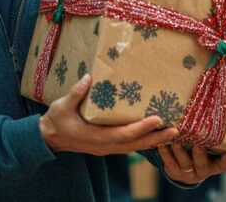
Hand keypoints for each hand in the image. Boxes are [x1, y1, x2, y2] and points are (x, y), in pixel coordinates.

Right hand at [39, 74, 178, 155]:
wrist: (50, 137)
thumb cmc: (57, 120)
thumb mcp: (62, 105)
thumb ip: (76, 93)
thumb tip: (89, 77)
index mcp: (96, 137)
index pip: (124, 134)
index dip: (141, 128)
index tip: (156, 119)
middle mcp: (105, 145)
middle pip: (135, 144)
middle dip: (156, 138)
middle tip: (175, 130)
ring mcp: (106, 147)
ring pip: (134, 147)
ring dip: (152, 141)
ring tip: (170, 132)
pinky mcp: (106, 145)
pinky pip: (129, 145)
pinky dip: (142, 140)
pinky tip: (152, 134)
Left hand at [158, 141, 225, 184]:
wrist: (183, 168)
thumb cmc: (201, 151)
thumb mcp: (212, 148)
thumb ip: (221, 139)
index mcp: (215, 164)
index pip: (224, 164)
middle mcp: (203, 170)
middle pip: (202, 163)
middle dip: (200, 154)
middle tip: (198, 144)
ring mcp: (188, 172)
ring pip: (184, 162)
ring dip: (180, 151)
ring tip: (176, 139)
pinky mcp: (174, 171)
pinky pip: (169, 163)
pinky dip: (165, 153)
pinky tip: (161, 144)